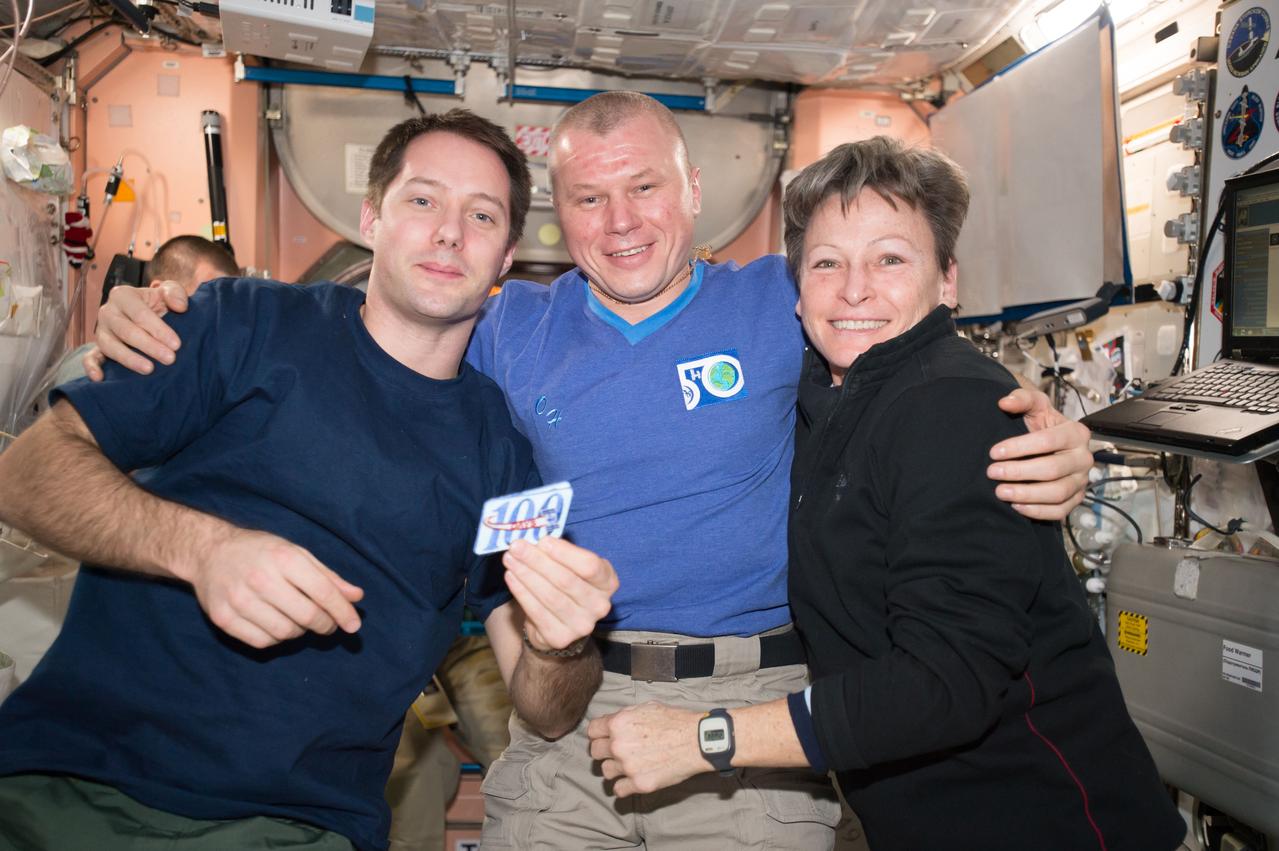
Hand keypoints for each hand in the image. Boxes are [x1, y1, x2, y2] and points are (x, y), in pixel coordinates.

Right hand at [89, 282, 187, 379]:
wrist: (149, 315)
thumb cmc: (159, 303)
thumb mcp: (169, 293)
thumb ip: (175, 293)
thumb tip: (180, 306)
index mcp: (123, 295)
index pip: (140, 314)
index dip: (159, 330)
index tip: (176, 344)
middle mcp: (108, 312)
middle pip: (127, 331)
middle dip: (149, 346)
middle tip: (169, 359)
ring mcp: (101, 331)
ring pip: (110, 346)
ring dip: (129, 359)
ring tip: (149, 369)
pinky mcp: (98, 347)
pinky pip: (90, 357)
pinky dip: (91, 367)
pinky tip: (99, 378)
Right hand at [190, 528, 363, 648]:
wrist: (210, 552)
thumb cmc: (261, 552)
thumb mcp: (297, 554)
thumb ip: (327, 577)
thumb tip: (356, 597)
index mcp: (284, 558)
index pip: (323, 592)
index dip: (343, 612)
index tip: (354, 625)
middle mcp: (261, 579)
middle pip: (307, 616)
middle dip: (325, 624)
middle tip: (328, 624)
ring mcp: (239, 600)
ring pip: (286, 632)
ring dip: (300, 631)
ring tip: (299, 619)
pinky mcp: (223, 618)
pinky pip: (263, 642)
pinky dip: (277, 638)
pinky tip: (277, 624)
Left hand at [503, 537, 616, 652]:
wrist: (559, 623)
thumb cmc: (566, 585)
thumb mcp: (572, 566)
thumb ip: (560, 553)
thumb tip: (536, 541)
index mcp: (607, 582)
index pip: (589, 566)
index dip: (565, 553)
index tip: (543, 541)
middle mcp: (600, 605)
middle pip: (566, 580)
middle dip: (538, 561)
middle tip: (517, 547)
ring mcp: (582, 624)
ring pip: (549, 595)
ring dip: (526, 575)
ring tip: (510, 559)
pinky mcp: (560, 637)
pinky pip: (537, 611)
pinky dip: (521, 592)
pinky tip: (511, 577)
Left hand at [587, 702, 705, 795]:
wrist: (697, 741)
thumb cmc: (675, 721)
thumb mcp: (647, 708)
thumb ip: (624, 716)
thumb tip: (611, 722)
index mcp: (619, 723)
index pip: (592, 731)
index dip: (599, 733)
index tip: (605, 737)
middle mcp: (618, 745)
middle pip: (595, 752)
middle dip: (604, 751)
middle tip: (618, 751)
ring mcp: (628, 766)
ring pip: (605, 772)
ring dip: (615, 769)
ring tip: (629, 765)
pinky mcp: (639, 784)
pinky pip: (618, 790)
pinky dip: (623, 787)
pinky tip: (632, 779)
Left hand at [989, 388, 1092, 520]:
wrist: (1050, 444)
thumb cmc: (1041, 424)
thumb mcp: (1034, 406)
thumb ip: (1021, 398)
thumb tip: (1004, 402)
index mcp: (1076, 433)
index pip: (1047, 441)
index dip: (1019, 447)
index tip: (993, 452)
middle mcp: (1083, 458)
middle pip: (1052, 469)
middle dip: (1018, 472)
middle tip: (992, 473)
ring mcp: (1081, 481)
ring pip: (1057, 493)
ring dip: (1026, 494)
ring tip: (1000, 492)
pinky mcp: (1075, 499)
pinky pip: (1060, 511)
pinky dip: (1038, 511)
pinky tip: (1016, 506)